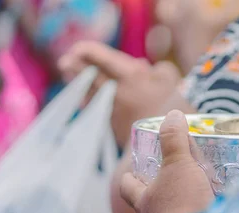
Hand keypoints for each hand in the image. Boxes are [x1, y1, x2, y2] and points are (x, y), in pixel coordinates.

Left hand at [58, 41, 180, 146]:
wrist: (169, 140)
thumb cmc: (173, 106)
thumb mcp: (170, 79)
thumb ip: (156, 68)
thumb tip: (143, 67)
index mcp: (130, 77)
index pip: (101, 59)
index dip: (88, 50)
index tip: (79, 47)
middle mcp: (116, 92)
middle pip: (87, 76)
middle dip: (73, 66)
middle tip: (65, 62)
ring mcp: (113, 110)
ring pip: (88, 93)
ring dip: (78, 84)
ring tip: (69, 75)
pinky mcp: (113, 125)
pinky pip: (96, 110)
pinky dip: (90, 101)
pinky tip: (86, 98)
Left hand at [120, 110, 214, 212]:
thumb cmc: (181, 205)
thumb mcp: (179, 165)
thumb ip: (175, 140)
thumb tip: (172, 115)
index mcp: (145, 202)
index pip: (127, 188)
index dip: (128, 179)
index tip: (130, 174)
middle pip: (147, 211)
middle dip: (156, 202)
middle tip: (169, 191)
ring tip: (194, 210)